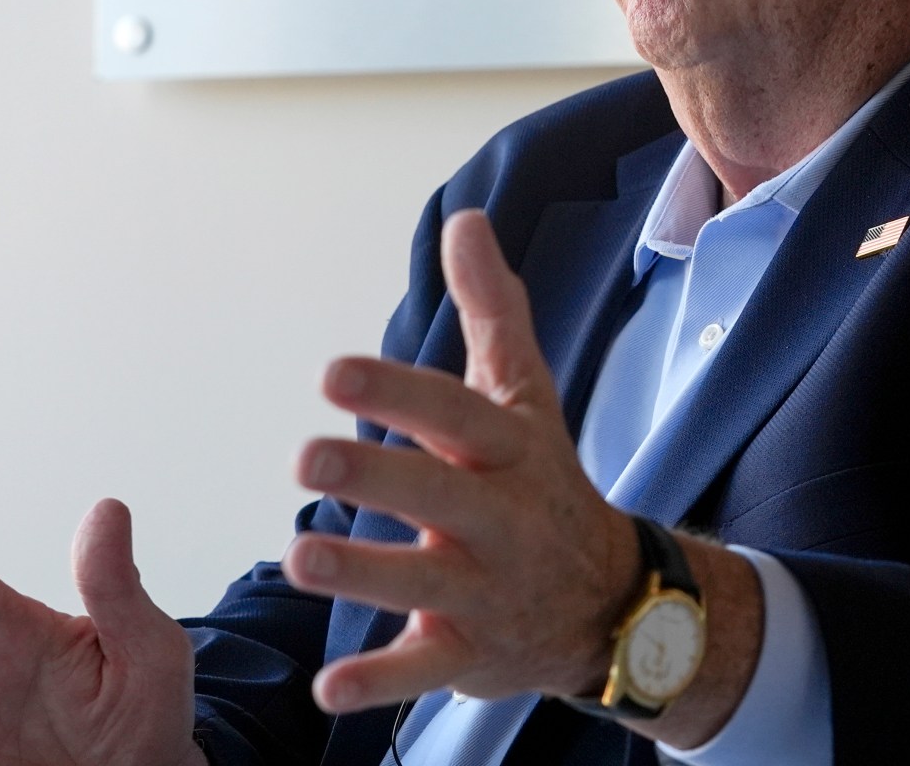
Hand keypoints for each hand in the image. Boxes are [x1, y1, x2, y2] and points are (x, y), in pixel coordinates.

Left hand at [282, 208, 641, 712]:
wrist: (611, 599)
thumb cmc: (542, 482)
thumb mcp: (524, 397)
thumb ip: (492, 311)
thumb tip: (463, 220)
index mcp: (507, 449)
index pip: (454, 414)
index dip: (398, 394)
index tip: (333, 374)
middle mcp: (501, 518)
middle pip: (441, 496)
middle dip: (379, 480)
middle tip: (306, 461)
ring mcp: (488, 589)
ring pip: (426, 584)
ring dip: (364, 575)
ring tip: (298, 560)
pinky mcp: (471, 654)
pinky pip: (425, 672)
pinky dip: (379, 684)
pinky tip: (326, 689)